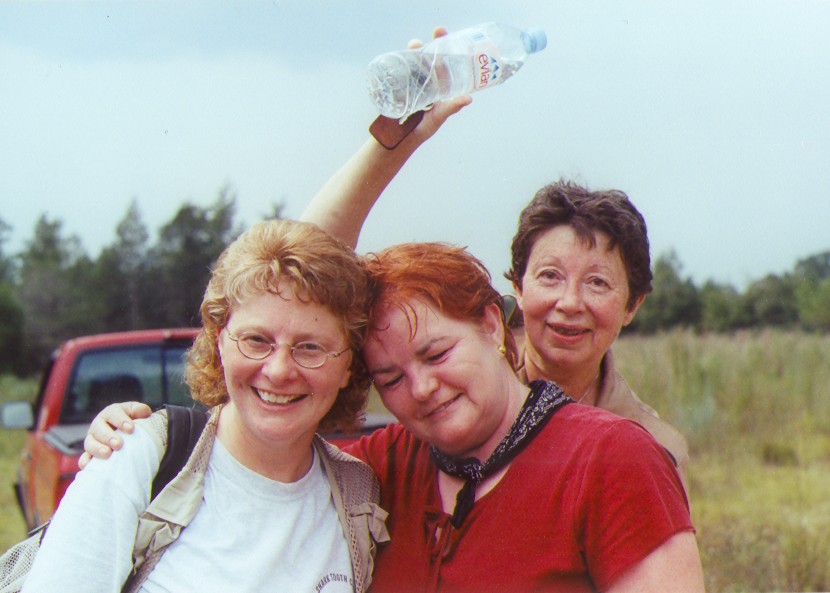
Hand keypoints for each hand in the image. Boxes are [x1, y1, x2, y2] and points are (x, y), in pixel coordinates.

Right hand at [77, 401, 151, 468]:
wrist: (129, 434)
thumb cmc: (134, 421)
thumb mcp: (138, 412)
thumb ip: (140, 410)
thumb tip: (145, 412)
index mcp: (112, 413)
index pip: (114, 414)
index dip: (121, 420)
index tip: (131, 429)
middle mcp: (99, 425)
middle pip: (99, 429)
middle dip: (108, 436)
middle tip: (119, 444)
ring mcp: (93, 439)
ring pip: (89, 443)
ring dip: (97, 449)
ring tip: (108, 454)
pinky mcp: (90, 453)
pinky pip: (84, 458)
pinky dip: (85, 461)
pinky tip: (89, 466)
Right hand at [405, 27, 471, 144]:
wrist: (400, 140)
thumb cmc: (422, 130)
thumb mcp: (438, 117)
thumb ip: (451, 108)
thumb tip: (468, 99)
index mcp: (438, 85)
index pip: (442, 60)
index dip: (442, 44)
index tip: (440, 31)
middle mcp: (424, 82)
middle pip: (425, 58)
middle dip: (424, 46)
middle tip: (422, 40)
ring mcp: (409, 84)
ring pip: (411, 63)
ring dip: (412, 53)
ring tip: (413, 46)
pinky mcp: (396, 89)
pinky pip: (398, 73)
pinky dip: (398, 64)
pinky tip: (398, 57)